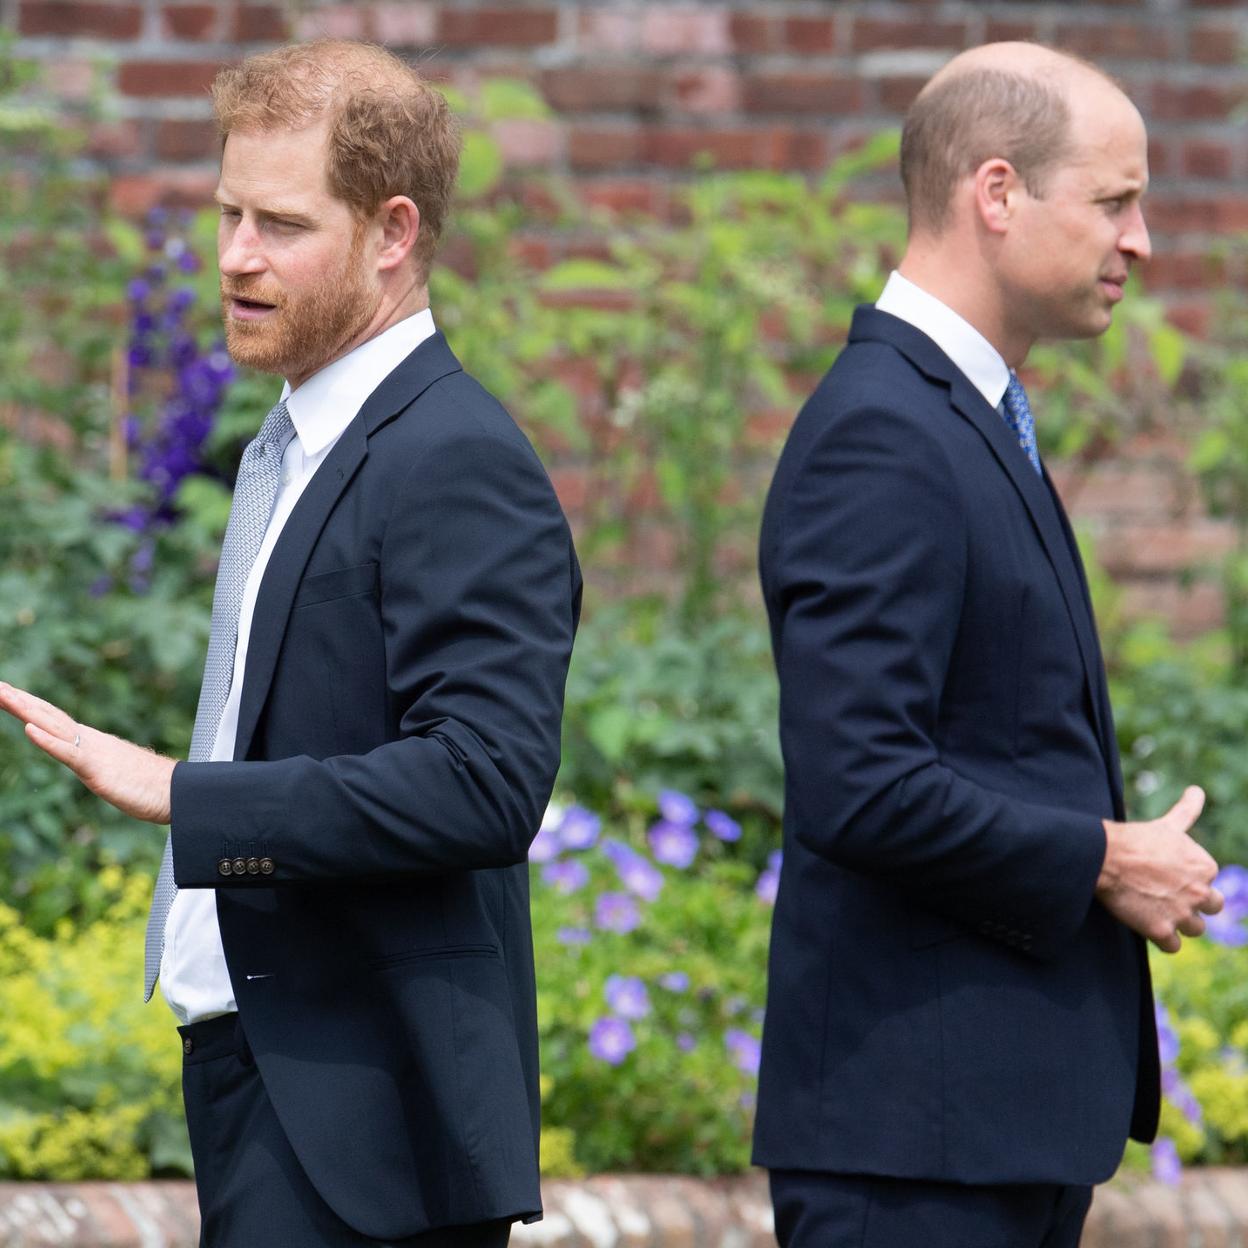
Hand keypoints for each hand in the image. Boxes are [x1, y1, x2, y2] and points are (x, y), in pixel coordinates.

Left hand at [0, 682, 174, 823]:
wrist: (176, 792)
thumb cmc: (151, 786)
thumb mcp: (116, 772)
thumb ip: (102, 764)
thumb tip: (96, 765)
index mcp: (91, 743)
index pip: (54, 719)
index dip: (31, 705)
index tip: (8, 692)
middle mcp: (89, 741)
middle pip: (49, 716)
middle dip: (20, 700)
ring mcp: (93, 752)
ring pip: (53, 727)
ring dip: (25, 711)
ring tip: (3, 696)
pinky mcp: (97, 770)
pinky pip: (68, 753)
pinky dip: (47, 741)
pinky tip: (28, 730)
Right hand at [1096, 785, 1221, 953]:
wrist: (1103, 856)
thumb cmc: (1134, 839)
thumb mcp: (1167, 825)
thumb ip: (1187, 811)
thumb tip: (1197, 790)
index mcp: (1205, 866)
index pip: (1209, 882)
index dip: (1189, 880)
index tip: (1167, 875)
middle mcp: (1200, 892)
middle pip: (1210, 907)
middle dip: (1192, 904)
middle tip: (1166, 896)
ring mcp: (1182, 914)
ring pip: (1194, 929)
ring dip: (1179, 923)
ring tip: (1157, 911)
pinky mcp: (1162, 931)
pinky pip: (1173, 946)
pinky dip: (1163, 940)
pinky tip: (1148, 925)